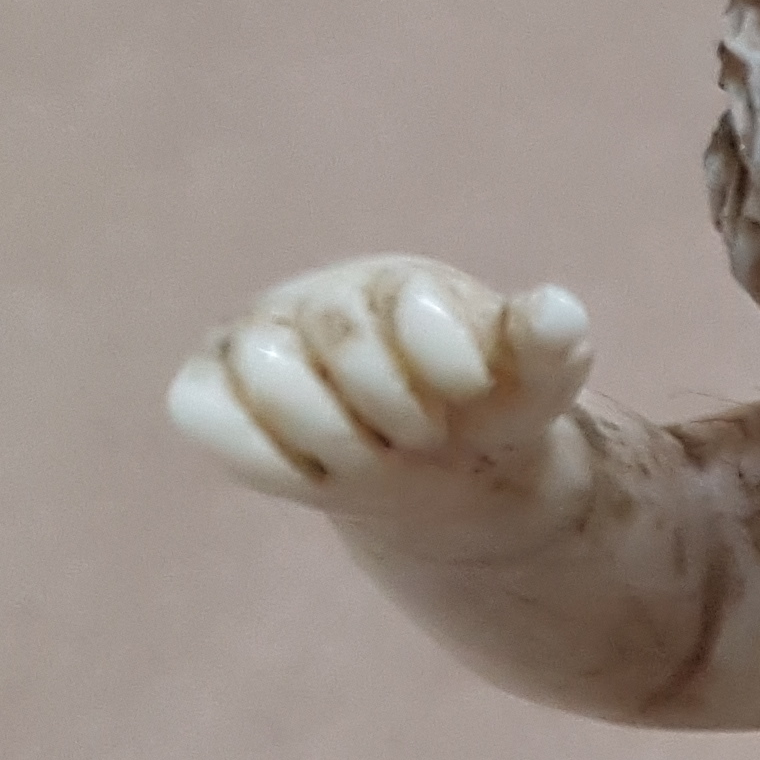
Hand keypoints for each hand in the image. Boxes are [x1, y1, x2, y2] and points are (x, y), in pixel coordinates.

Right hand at [172, 258, 594, 537]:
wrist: (433, 464)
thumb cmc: (483, 410)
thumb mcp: (535, 386)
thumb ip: (548, 347)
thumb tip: (559, 313)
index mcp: (404, 288)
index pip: (412, 311)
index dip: (445, 368)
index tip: (468, 395)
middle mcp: (322, 301)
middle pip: (344, 345)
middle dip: (395, 413)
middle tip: (420, 436)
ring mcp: (258, 338)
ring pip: (268, 372)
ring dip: (332, 435)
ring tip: (368, 451)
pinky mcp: (208, 386)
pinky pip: (200, 411)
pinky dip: (261, 454)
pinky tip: (312, 471)